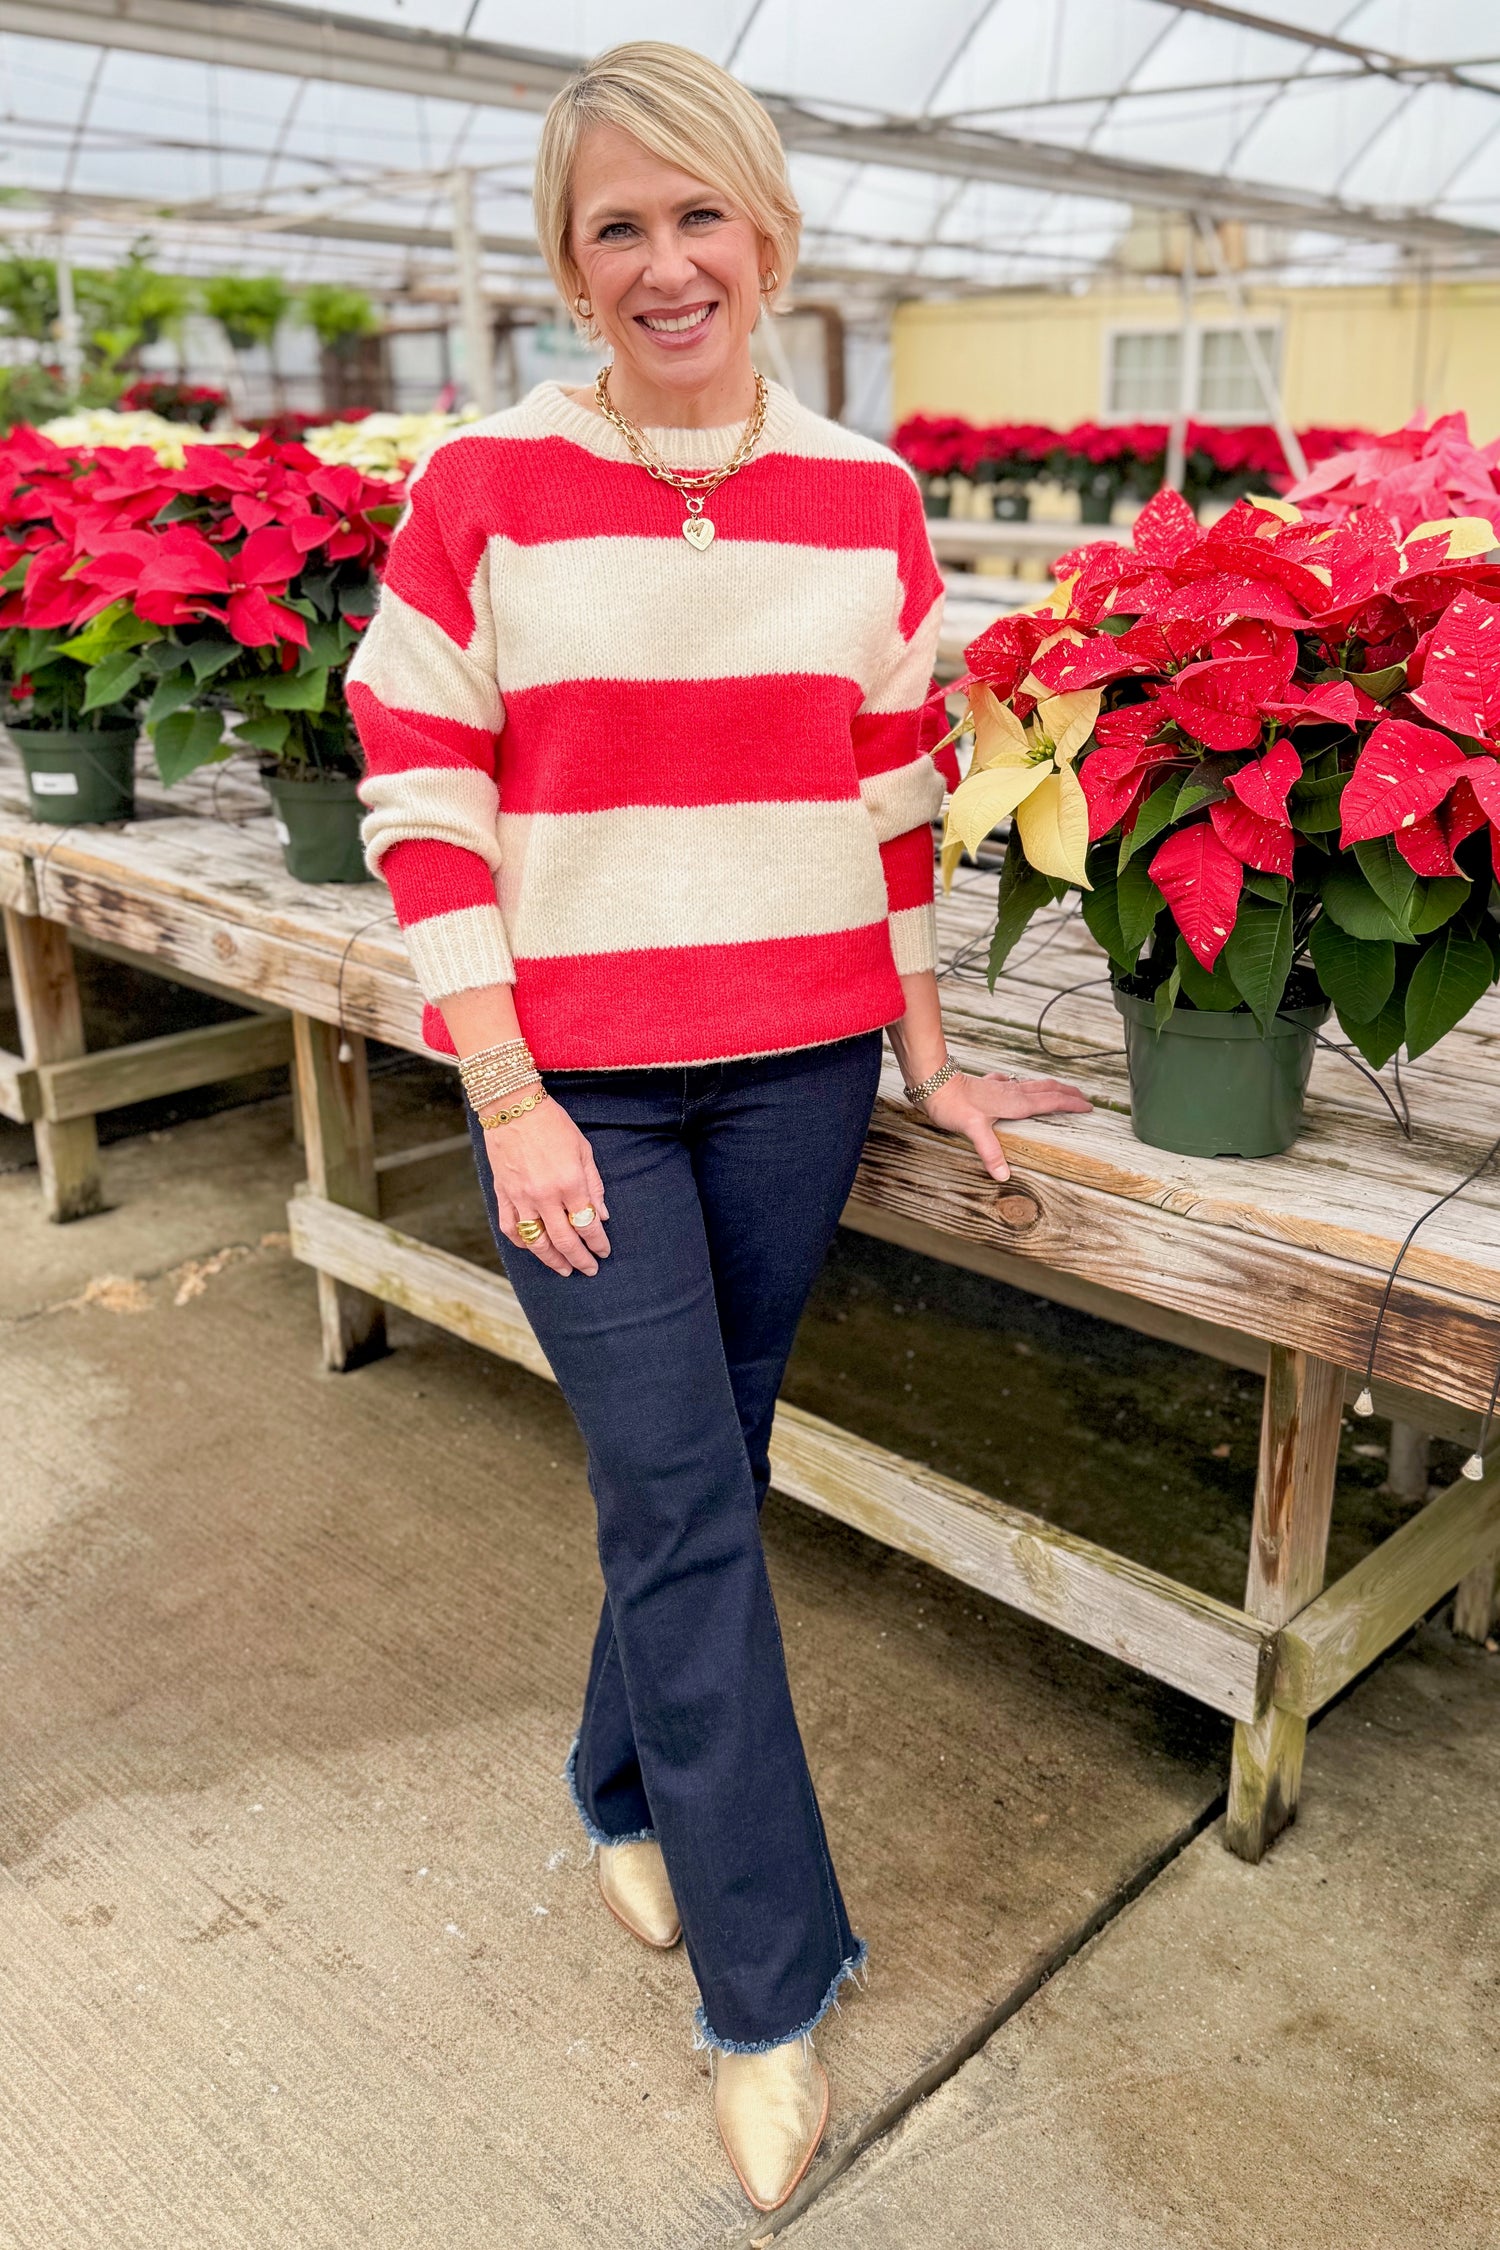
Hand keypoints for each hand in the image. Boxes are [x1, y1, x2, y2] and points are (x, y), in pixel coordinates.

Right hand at [482, 1095, 609, 1275]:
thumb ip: (593, 1184)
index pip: (587, 1224)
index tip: (604, 1252)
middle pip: (564, 1240)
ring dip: (552, 1260)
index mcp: (569, 1183)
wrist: (512, 1106)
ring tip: (564, 1270)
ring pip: (537, 1242)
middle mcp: (544, 1195)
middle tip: (589, 1269)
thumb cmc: (552, 1124)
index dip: (598, 1243)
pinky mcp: (503, 1194)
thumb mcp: (583, 1149)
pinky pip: (511, 1228)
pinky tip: (534, 1248)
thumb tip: (601, 1215)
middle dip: (580, 1259)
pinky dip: (522, 1243)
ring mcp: (520, 1197)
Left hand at [918, 1069, 1090, 1182]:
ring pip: (1032, 1085)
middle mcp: (1011, 1092)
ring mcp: (1000, 1087)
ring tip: (1060, 1091)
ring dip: (1050, 1088)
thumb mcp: (972, 1130)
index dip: (1070, 1104)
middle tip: (1084, 1098)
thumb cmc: (952, 1104)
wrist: (933, 1082)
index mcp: (1015, 1103)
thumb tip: (1004, 1175)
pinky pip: (1010, 1084)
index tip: (1089, 1107)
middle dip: (1067, 1094)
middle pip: (1047, 1090)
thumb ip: (990, 1152)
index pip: (1050, 1102)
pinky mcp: (987, 1085)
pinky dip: (1020, 1085)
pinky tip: (1013, 1083)